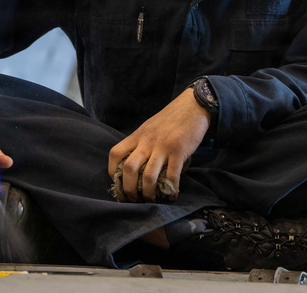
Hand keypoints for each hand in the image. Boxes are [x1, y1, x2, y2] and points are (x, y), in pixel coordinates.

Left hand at [108, 87, 209, 202]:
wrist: (193, 106)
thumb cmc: (171, 118)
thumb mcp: (149, 127)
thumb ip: (141, 142)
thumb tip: (135, 163)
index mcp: (138, 135)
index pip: (115, 154)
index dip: (113, 171)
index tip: (119, 182)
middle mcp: (147, 142)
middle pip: (129, 169)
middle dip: (129, 189)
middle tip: (134, 199)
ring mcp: (163, 147)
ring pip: (148, 176)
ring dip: (148, 193)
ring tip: (151, 200)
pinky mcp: (179, 151)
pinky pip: (172, 175)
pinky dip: (171, 189)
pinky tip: (172, 194)